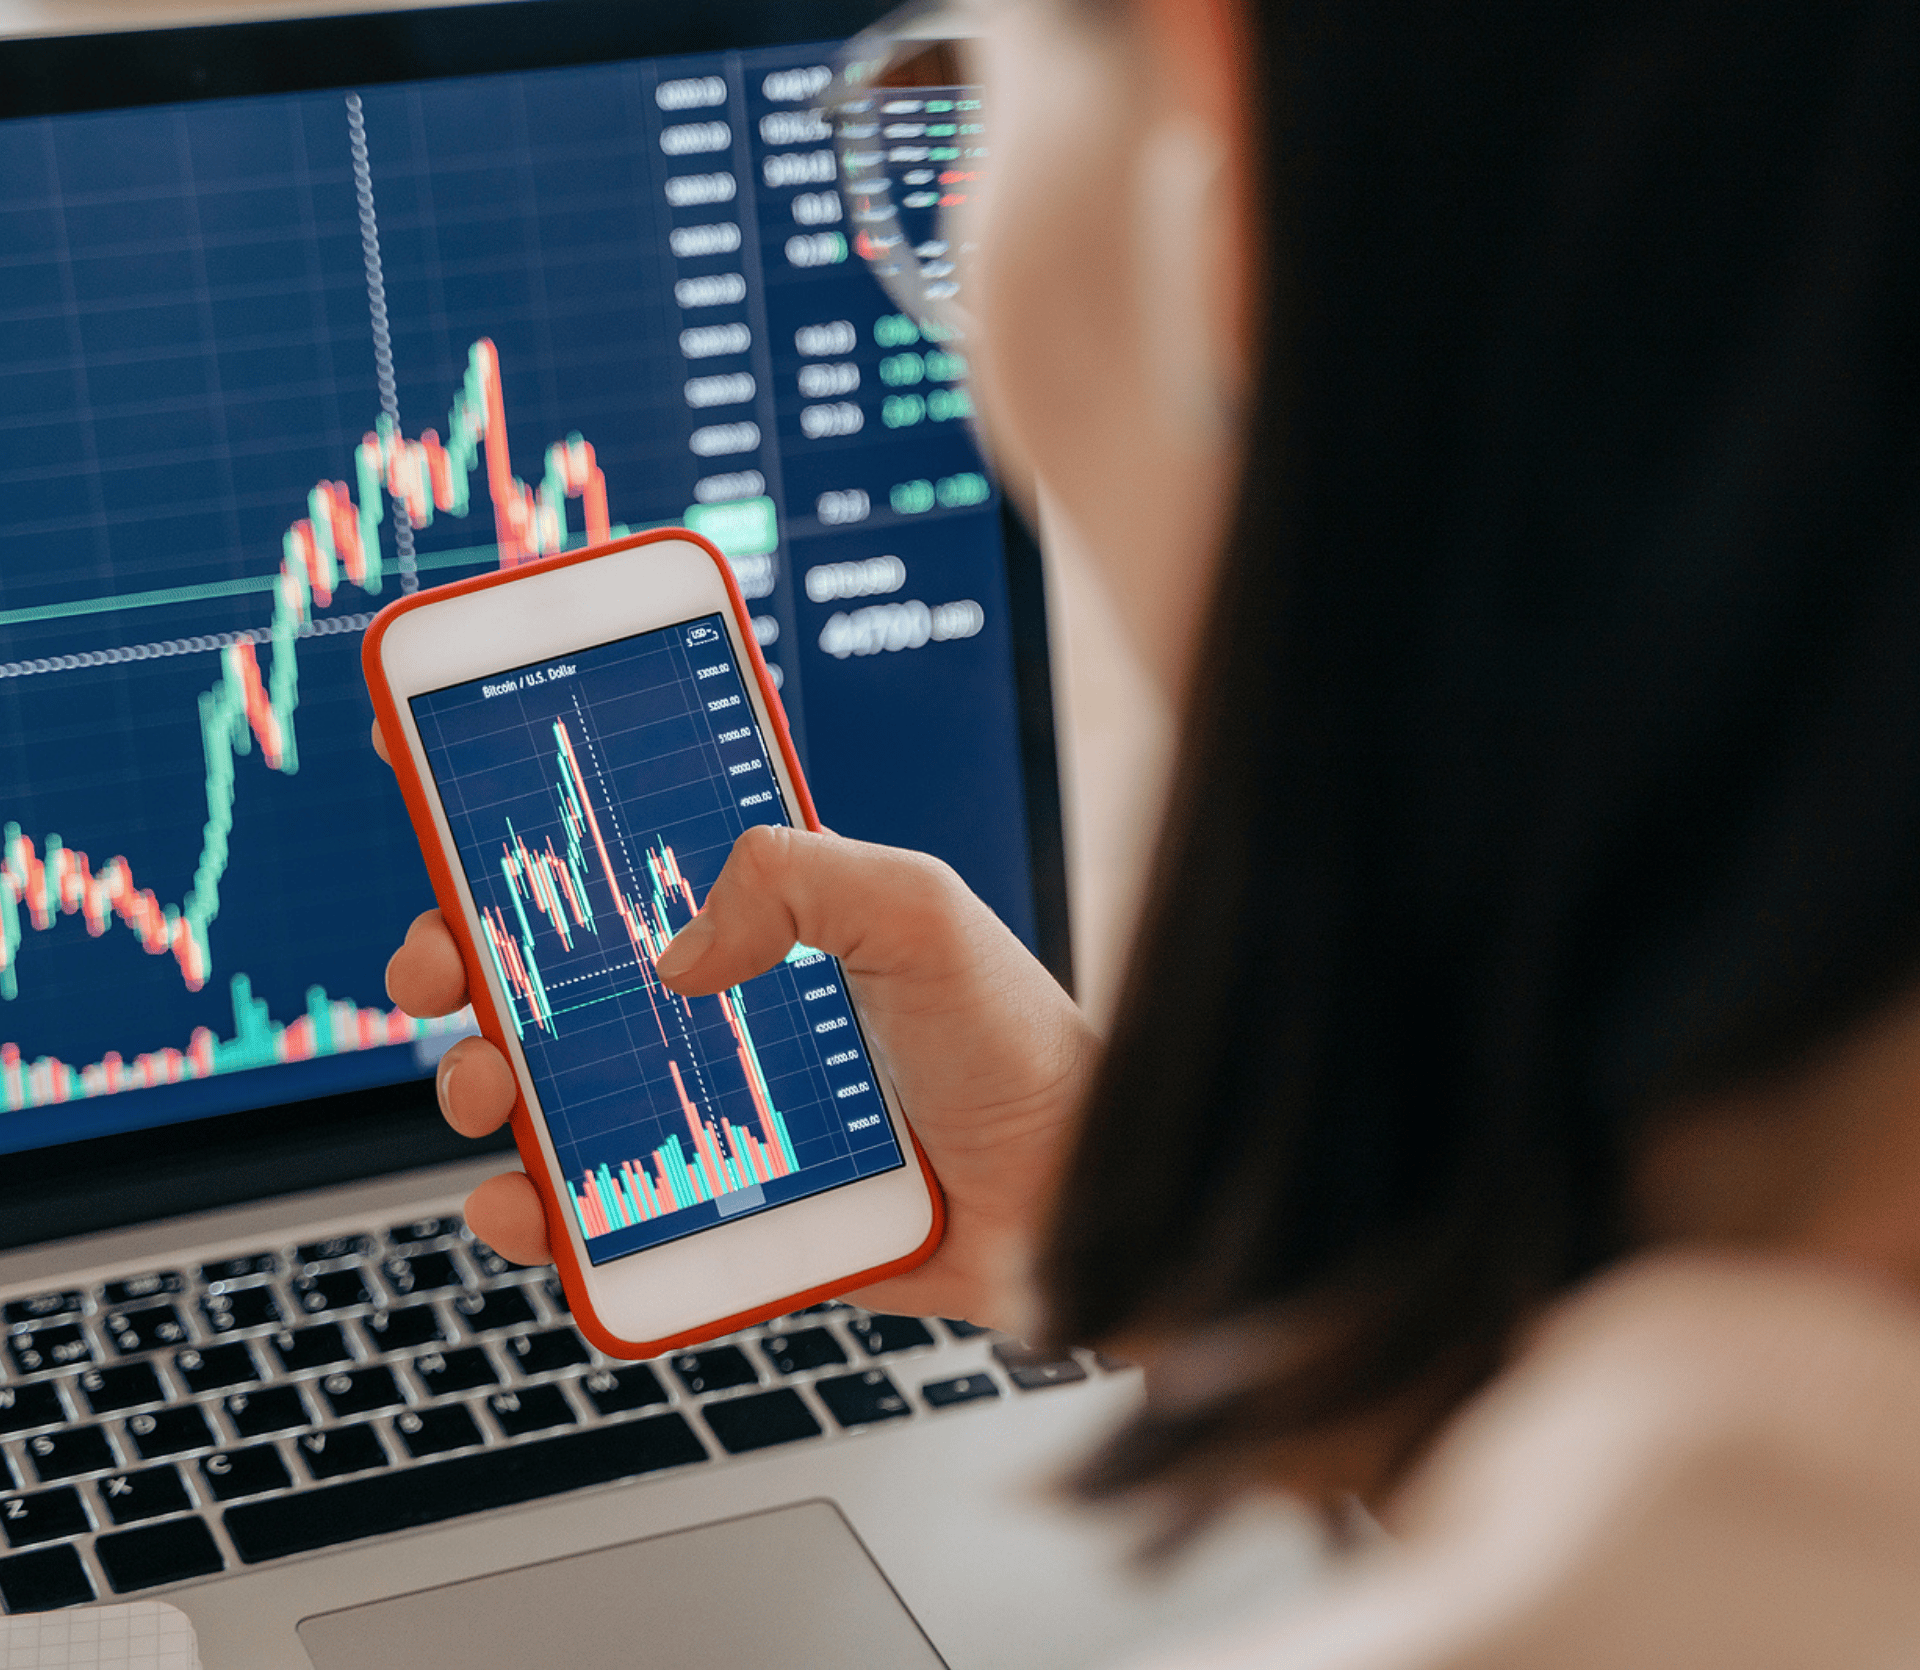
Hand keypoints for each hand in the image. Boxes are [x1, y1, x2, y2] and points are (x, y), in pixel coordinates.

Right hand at [375, 724, 1094, 1328]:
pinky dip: (533, 1212)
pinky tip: (515, 1200)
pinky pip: (596, 1219)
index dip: (521, 832)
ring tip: (485, 1087)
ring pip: (552, 1094)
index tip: (435, 793)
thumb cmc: (1018, 1046)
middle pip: (552, 978)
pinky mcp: (713, 1215)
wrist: (1071, 1202)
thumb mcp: (917, 909)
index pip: (618, 860)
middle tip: (438, 967)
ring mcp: (709, 1114)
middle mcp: (718, 1015)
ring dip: (482, 1083)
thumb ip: (799, 876)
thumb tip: (672, 954)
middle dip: (465, 963)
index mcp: (761, 925)